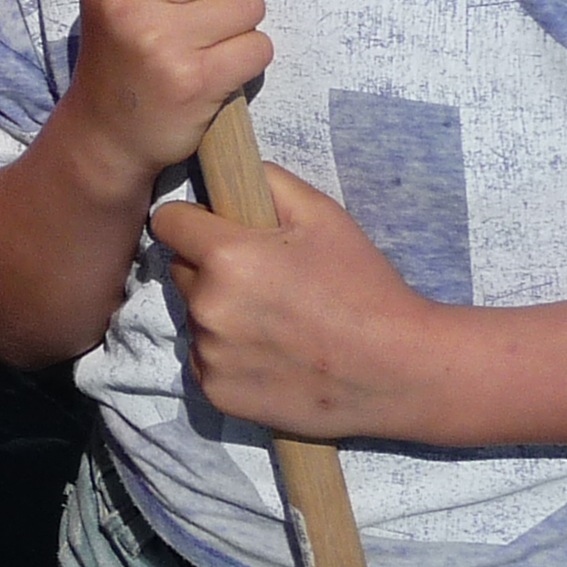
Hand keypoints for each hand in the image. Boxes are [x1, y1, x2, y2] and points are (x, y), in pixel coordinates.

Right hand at [58, 0, 270, 185]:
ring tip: (202, 42)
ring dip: (238, 23)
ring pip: (250, 3)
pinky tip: (214, 68)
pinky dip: (246, 58)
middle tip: (195, 10)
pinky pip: (258, 46)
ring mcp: (158, 40)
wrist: (106, 129)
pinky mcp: (192, 80)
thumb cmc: (125, 42)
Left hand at [150, 165, 453, 443]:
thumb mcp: (323, 215)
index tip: (217, 229)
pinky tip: (272, 356)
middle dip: (210, 268)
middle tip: (263, 280)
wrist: (398, 371)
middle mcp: (207, 307)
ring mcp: (209, 354)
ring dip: (220, 313)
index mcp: (226, 257)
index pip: (168, 222)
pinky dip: (226, 355)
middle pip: (181, 270)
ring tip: (275, 323)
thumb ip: (267, 182)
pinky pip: (204, 359)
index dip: (193, 220)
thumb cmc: (363, 286)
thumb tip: (226, 173)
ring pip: (194, 317)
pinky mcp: (215, 393)